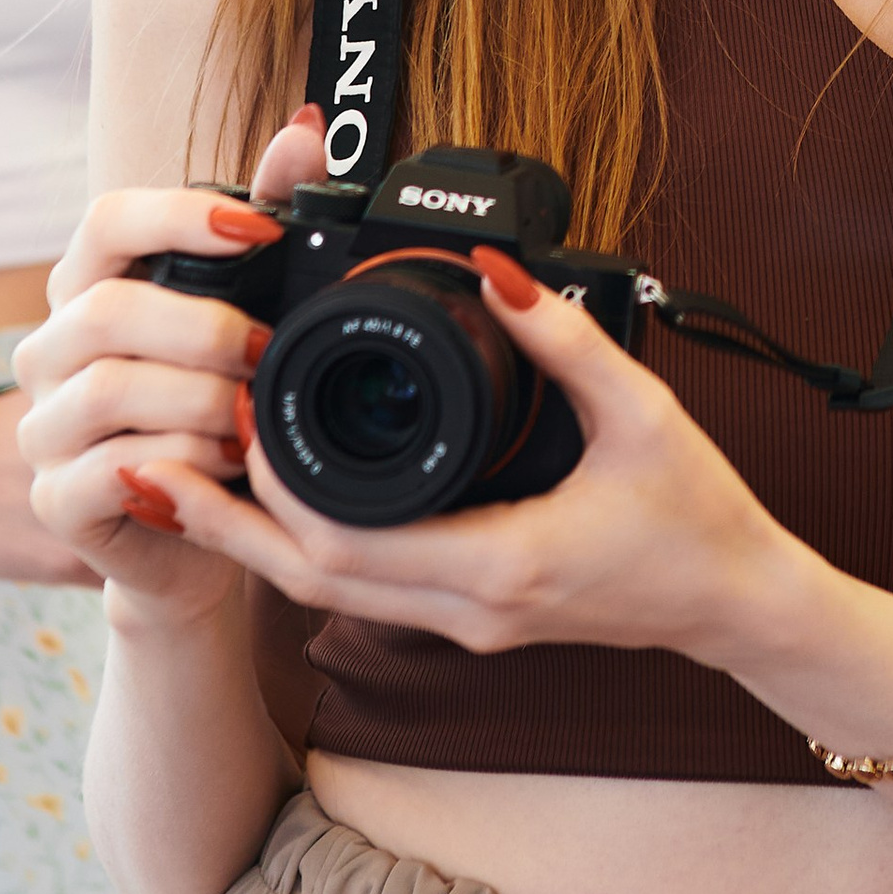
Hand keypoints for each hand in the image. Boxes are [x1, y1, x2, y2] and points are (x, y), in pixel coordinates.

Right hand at [15, 104, 323, 618]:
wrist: (201, 532)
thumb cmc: (222, 405)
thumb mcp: (251, 311)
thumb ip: (266, 218)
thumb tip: (304, 131)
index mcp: (92, 288)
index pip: (106, 220)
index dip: (177, 215)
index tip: (257, 229)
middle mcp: (52, 351)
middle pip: (106, 310)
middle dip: (204, 329)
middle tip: (270, 353)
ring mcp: (44, 427)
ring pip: (105, 390)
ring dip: (199, 401)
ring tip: (255, 418)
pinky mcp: (55, 501)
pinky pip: (108, 469)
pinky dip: (182, 462)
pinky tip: (228, 464)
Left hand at [111, 246, 801, 666]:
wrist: (739, 604)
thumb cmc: (698, 514)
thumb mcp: (640, 412)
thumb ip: (564, 340)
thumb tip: (495, 269)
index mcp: (499, 565)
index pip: (346, 541)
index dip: (274, 489)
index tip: (226, 421)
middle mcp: (466, 609)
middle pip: (308, 577)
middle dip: (225, 521)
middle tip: (152, 458)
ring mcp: (465, 624)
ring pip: (328, 592)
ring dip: (255, 539)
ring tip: (184, 479)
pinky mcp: (472, 618)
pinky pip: (365, 590)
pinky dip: (308, 550)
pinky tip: (281, 505)